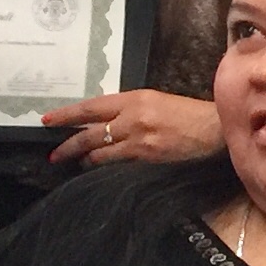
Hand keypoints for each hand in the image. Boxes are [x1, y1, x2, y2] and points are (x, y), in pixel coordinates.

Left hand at [44, 90, 223, 169]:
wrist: (217, 129)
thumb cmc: (191, 115)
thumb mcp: (158, 102)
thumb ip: (132, 109)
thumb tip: (107, 122)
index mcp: (136, 98)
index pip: (92, 107)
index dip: (67, 114)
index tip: (48, 120)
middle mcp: (133, 117)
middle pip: (90, 131)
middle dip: (68, 144)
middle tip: (53, 153)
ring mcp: (139, 138)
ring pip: (100, 150)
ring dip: (83, 158)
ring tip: (73, 162)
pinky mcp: (147, 156)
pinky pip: (116, 162)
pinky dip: (103, 165)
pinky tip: (96, 167)